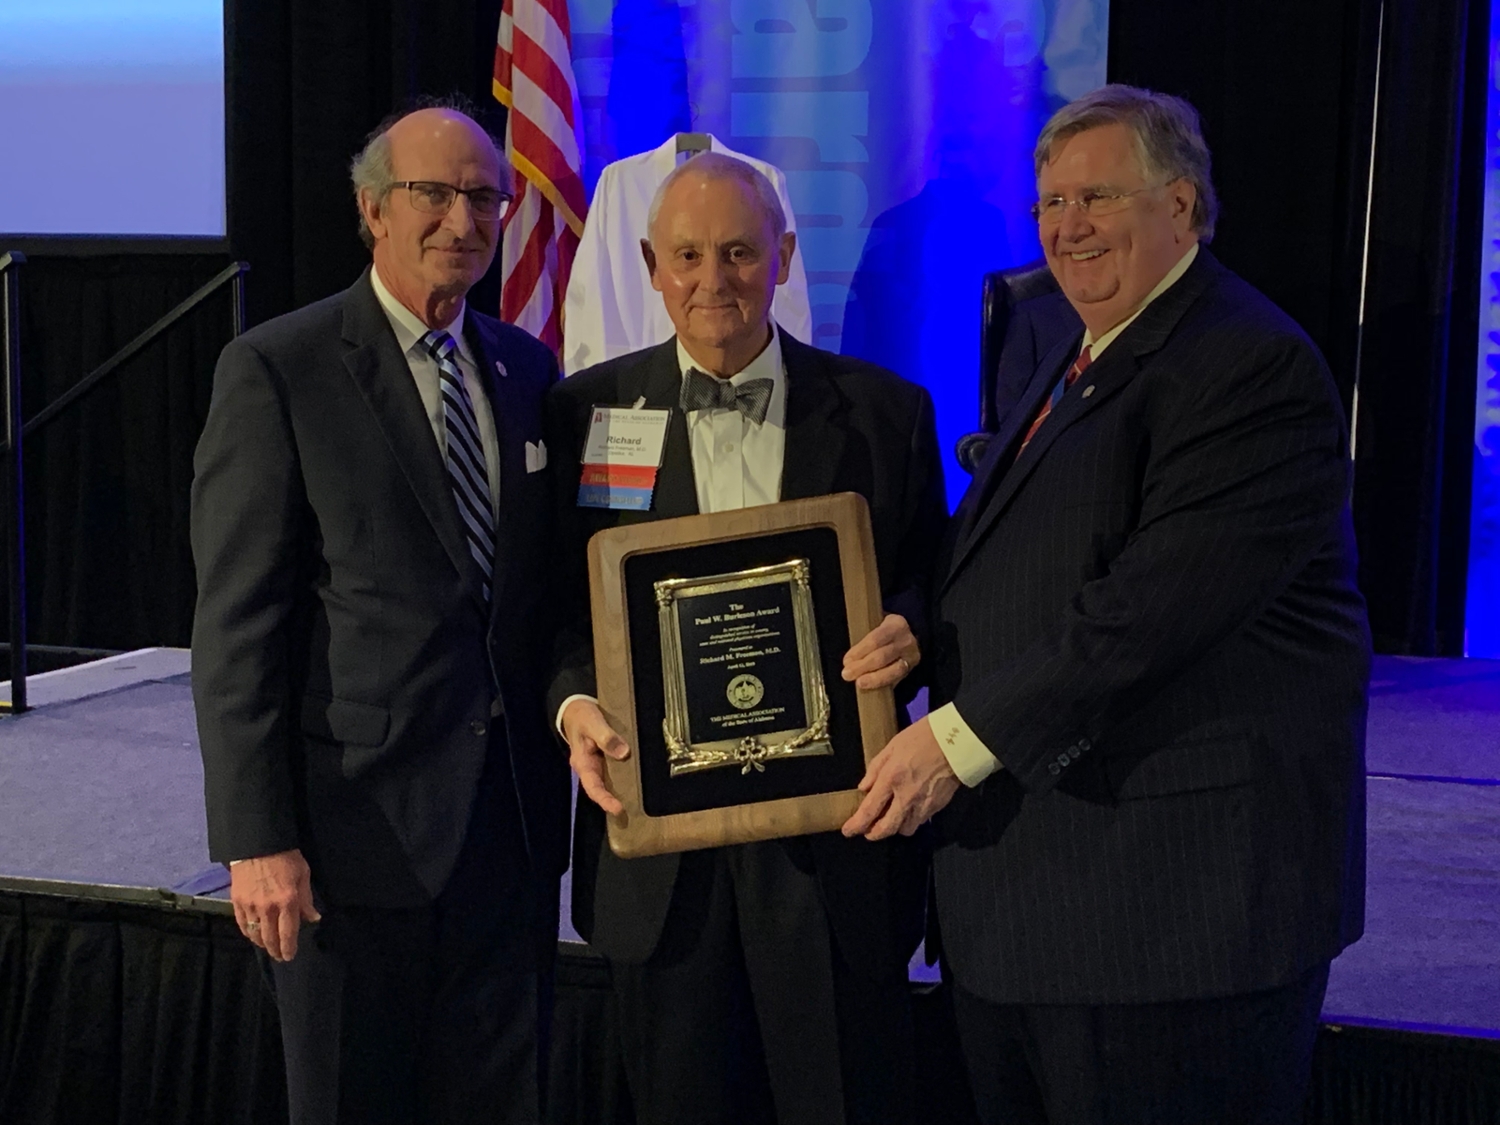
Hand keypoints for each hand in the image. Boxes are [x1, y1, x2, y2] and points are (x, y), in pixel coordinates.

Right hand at [229, 848, 319, 961]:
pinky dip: (249, 934)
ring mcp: (250, 906)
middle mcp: (268, 908)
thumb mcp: (303, 875)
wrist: (257, 843)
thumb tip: (313, 919)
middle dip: (276, 951)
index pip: (288, 933)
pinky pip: (242, 925)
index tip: (290, 956)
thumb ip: (307, 900)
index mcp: (288, 901)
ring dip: (262, 944)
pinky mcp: (236, 902)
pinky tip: (254, 936)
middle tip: (280, 957)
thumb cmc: (286, 857)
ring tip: (268, 948)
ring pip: (255, 934)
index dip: (289, 948)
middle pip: (270, 938)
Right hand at [562, 698, 630, 814]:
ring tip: (640, 801)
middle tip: (634, 811)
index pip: (593, 787)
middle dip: (616, 802)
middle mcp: (591, 768)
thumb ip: (606, 737)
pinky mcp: (608, 757)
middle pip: (603, 790)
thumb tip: (624, 753)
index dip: (605, 800)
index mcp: (583, 763)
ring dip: (623, 790)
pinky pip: (618, 769)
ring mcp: (600, 764)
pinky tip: (641, 779)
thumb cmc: (581, 716)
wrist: (576, 708)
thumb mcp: (592, 722)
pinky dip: (628, 775)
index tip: (618, 809)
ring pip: (611, 781)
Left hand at [841, 613, 919, 690]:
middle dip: (863, 666)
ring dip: (874, 679)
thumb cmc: (885, 630)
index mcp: (896, 624)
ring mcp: (911, 656)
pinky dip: (883, 683)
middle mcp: (906, 640)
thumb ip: (865, 636)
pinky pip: (896, 679)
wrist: (910, 635)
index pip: (875, 639)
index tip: (847, 660)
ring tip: (859, 683)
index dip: (860, 651)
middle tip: (847, 674)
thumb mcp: (877, 625)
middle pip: (882, 656)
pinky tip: (871, 687)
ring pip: (892, 670)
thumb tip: (849, 658)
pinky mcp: (911, 669)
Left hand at [841, 717, 960, 839]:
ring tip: (891, 819)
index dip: (856, 825)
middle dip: (874, 834)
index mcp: (891, 779)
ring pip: (905, 829)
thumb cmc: (924, 737)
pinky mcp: (938, 806)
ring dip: (895, 828)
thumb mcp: (892, 746)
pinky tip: (909, 810)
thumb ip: (875, 768)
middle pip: (887, 828)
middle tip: (868, 832)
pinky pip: (921, 821)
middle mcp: (906, 796)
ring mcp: (923, 804)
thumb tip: (864, 787)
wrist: (957, 741)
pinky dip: (912, 820)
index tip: (848, 831)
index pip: (869, 810)